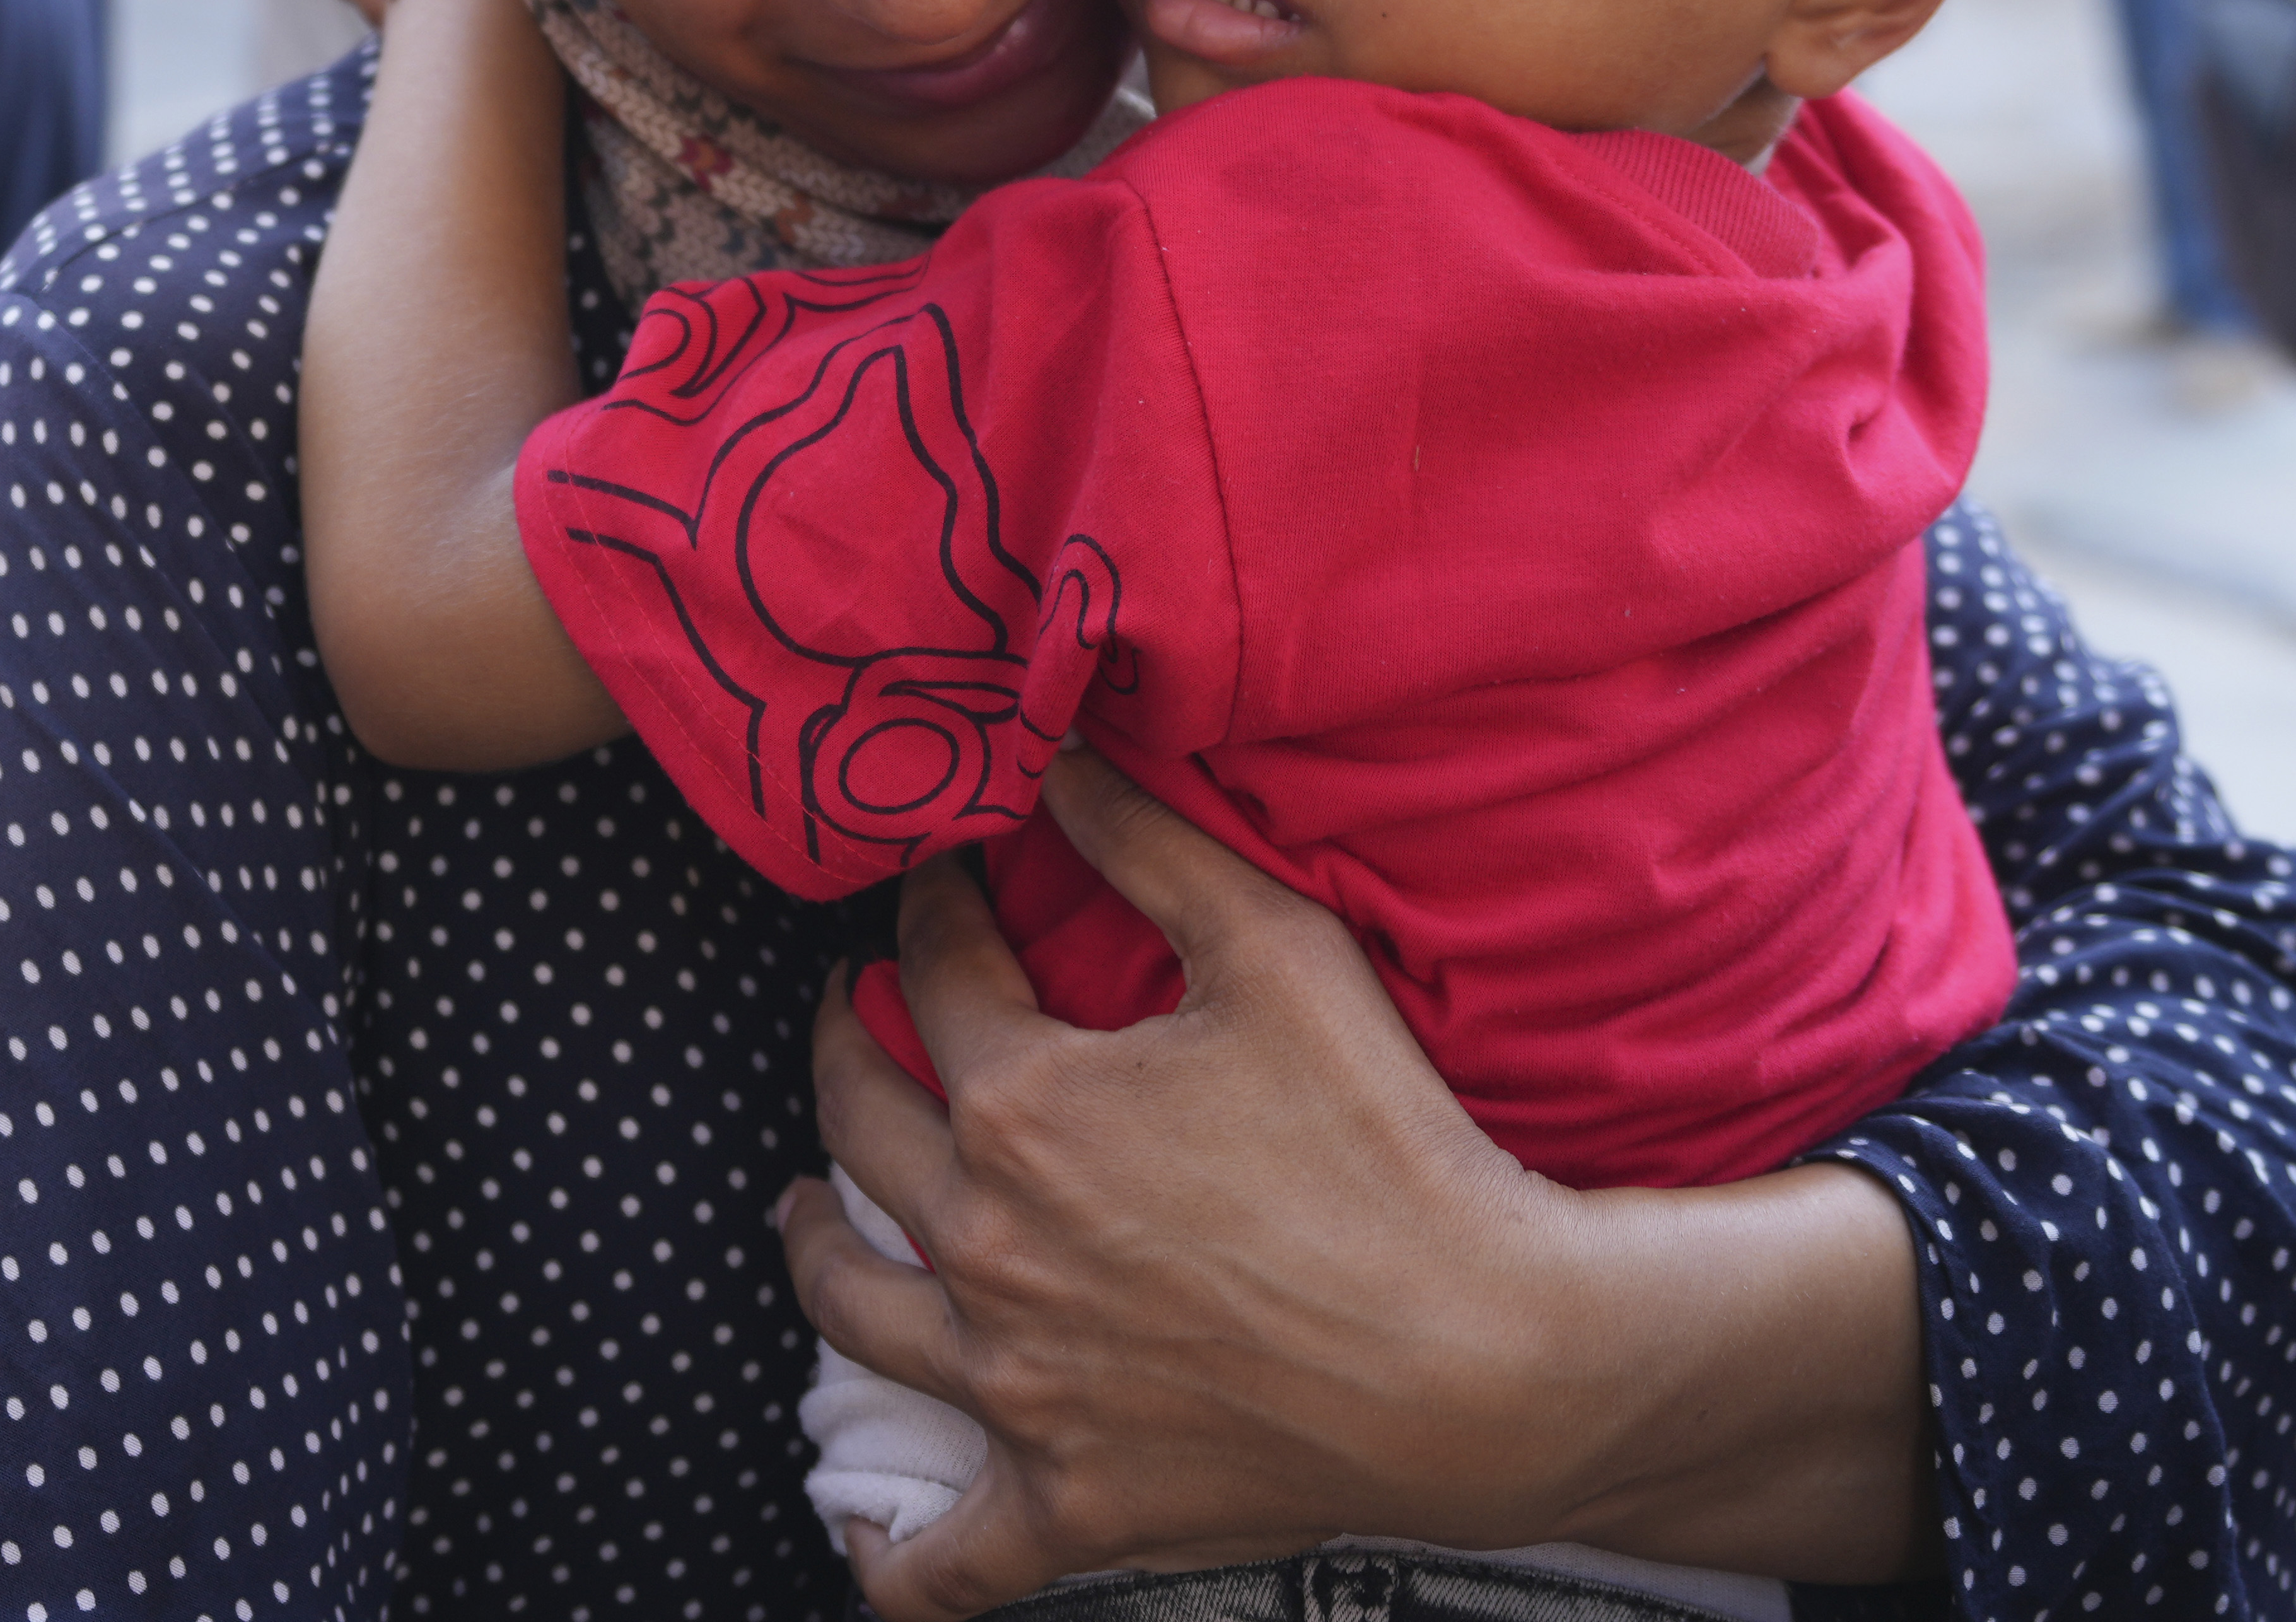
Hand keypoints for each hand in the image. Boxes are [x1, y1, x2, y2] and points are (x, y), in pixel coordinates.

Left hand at [779, 750, 1588, 1618]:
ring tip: (810, 1209)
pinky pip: (937, 1565)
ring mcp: (1015, 1388)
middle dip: (845, 1049)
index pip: (931, 976)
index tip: (940, 880)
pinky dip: (889, 1555)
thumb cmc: (1387, 1144)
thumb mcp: (1277, 951)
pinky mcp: (1067, 1503)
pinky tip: (864, 1529)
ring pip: (854, 1311)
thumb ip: (1151, 846)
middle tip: (855, 1015)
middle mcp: (986, 1246)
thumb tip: (1057, 755)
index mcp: (1022, 1108)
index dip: (929, 910)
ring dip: (816, 1244)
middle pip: (860, 1126)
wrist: (1485, 1356)